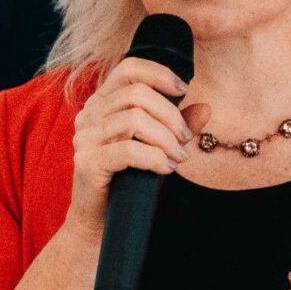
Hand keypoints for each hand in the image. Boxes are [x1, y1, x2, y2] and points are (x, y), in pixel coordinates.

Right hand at [63, 60, 211, 236]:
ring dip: (165, 138)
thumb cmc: (128, 180)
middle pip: (136, 94)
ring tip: (179, 157)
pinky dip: (154, 157)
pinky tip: (166, 168)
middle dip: (170, 115)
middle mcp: (89, 114)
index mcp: (102, 103)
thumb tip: (205, 108)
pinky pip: (128, 150)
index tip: (184, 89)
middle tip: (185, 139)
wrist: (99, 221)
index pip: (128, 68)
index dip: (159, 73)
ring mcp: (85, 138)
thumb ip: (176, 125)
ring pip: (134, 120)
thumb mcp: (156, 146)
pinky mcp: (87, 163)